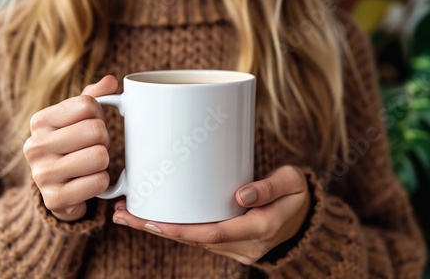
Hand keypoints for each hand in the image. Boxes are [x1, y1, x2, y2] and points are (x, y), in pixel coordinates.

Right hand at [23, 75, 117, 220]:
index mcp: (40, 121)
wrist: (58, 190)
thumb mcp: (77, 119)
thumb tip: (111, 82)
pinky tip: (89, 182)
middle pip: (96, 130)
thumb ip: (93, 97)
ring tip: (91, 165)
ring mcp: (42, 175)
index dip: (99, 115)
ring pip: (99, 156)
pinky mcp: (55, 199)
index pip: (88, 104)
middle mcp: (35, 146)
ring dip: (104, 162)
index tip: (92, 125)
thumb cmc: (71, 147)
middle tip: (94, 148)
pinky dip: (102, 182)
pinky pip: (99, 182)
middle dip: (104, 140)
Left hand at [112, 166, 310, 264]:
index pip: (213, 234)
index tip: (151, 220)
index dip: (180, 230)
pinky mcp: (230, 242)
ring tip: (128, 214)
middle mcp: (243, 244)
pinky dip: (175, 230)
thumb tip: (242, 194)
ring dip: (161, 230)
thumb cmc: (298, 195)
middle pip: (193, 240)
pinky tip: (155, 217)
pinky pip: (199, 239)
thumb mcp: (293, 182)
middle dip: (156, 229)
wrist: (306, 218)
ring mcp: (235, 247)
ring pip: (192, 242)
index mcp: (259, 229)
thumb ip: (270, 186)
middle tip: (123, 215)